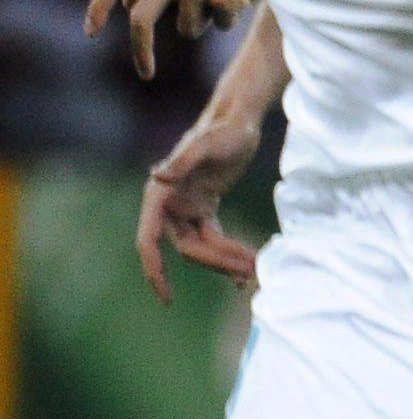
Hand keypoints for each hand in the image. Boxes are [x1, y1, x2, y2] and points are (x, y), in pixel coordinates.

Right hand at [135, 115, 264, 304]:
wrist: (239, 122)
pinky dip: (227, 253)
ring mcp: (187, 208)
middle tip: (250, 270)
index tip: (166, 296)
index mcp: (160, 194)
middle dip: (216, 263)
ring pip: (203, 248)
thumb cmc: (223, 131)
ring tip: (256, 268)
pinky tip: (245, 269)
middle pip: (188, 249)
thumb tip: (158, 178)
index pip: (149, 239)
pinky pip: (213, 239)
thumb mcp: (206, 144)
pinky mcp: (205, 208)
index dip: (155, 269)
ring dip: (227, 261)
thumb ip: (183, 161)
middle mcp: (169, 204)